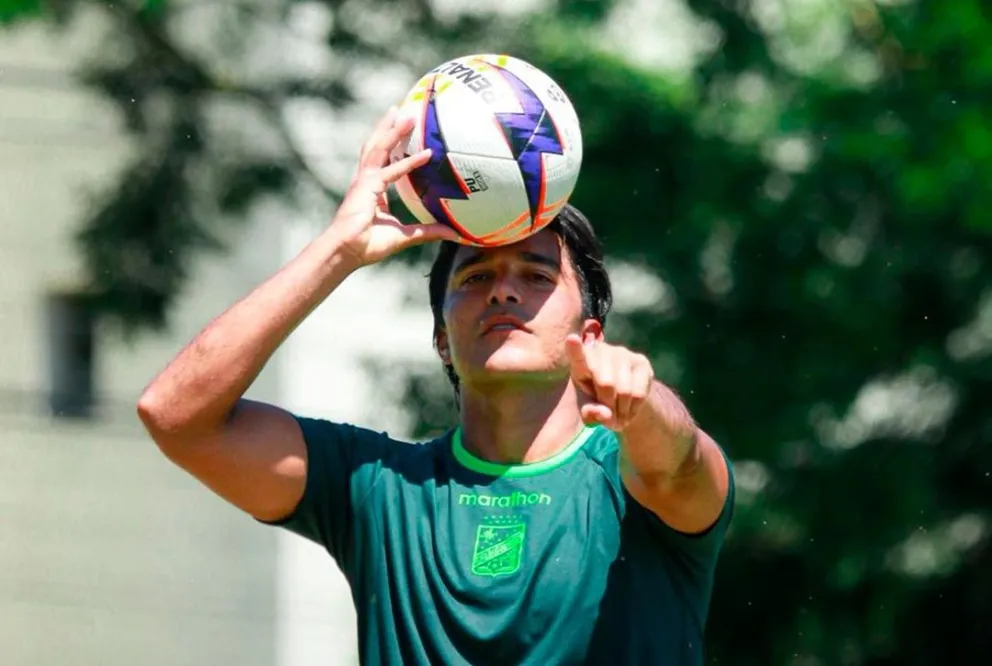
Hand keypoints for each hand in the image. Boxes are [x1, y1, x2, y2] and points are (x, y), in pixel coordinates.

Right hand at [329, 107, 459, 265]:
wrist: (347, 251)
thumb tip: (453, 233)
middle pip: (377, 146)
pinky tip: (426, 154)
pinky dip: (409, 163)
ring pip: (380, 149)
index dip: (391, 146)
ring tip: (405, 113)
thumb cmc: (369, 245)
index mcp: (372, 189)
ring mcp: (365, 181)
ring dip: (393, 131)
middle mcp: (366, 180)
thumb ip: (427, 232)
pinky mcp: (368, 187)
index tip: (400, 132)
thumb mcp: (405, 236)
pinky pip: (392, 171)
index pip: (382, 161)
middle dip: (387, 127)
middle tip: (399, 109)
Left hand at [565, 334, 654, 430]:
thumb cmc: (597, 400)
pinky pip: (639, 393)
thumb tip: (605, 414)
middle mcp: (600, 351)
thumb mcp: (588, 410)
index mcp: (580, 362)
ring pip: (624, 390)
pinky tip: (630, 411)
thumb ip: (590, 414)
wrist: (624, 396)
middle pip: (606, 384)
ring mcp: (622, 353)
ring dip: (622, 411)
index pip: (577, 356)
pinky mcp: (641, 361)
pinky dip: (634, 409)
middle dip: (609, 406)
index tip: (571, 339)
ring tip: (619, 418)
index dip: (575, 348)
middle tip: (610, 420)